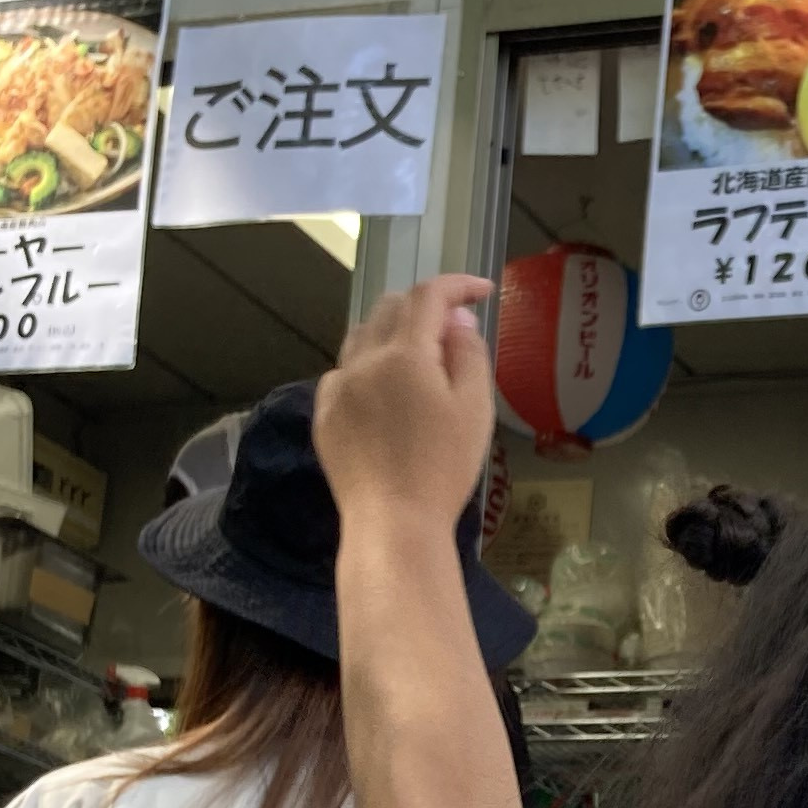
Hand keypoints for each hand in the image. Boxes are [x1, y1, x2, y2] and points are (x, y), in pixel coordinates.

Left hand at [313, 273, 499, 549]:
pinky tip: (385, 393)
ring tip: (418, 355)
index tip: (483, 291)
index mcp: (404, 354)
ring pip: (361, 336)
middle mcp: (363, 360)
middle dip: (425, 306)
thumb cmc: (443, 468)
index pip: (429, 296)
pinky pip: (344, 372)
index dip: (458, 285)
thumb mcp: (475, 409)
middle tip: (454, 328)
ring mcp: (337, 387)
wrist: (393, 523)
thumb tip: (456, 321)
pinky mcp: (324, 416)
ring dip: (392, 331)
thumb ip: (468, 354)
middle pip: (390, 307)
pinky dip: (368, 366)